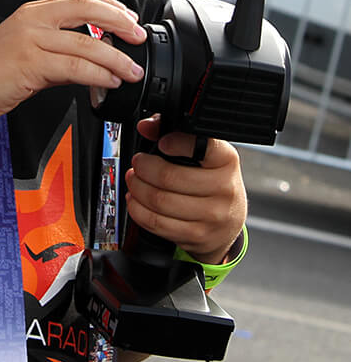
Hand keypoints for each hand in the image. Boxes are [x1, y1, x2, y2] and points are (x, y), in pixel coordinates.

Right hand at [0, 0, 146, 126]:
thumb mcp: (26, 52)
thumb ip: (57, 51)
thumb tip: (91, 61)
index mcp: (32, 12)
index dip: (110, 6)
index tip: (130, 18)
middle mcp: (33, 20)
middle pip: (87, 10)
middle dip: (119, 22)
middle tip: (138, 36)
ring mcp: (30, 40)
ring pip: (86, 44)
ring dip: (115, 58)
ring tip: (131, 70)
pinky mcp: (30, 64)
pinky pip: (74, 68)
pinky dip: (98, 75)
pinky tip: (109, 81)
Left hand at [125, 113, 246, 263]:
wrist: (228, 222)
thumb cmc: (212, 181)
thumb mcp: (204, 154)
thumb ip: (175, 133)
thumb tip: (146, 126)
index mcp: (226, 160)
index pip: (200, 146)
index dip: (176, 143)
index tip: (161, 143)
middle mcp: (224, 188)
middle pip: (169, 177)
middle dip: (144, 168)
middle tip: (137, 163)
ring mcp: (212, 215)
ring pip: (160, 201)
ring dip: (138, 189)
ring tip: (134, 181)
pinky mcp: (197, 235)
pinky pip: (158, 223)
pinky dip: (139, 211)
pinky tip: (137, 201)